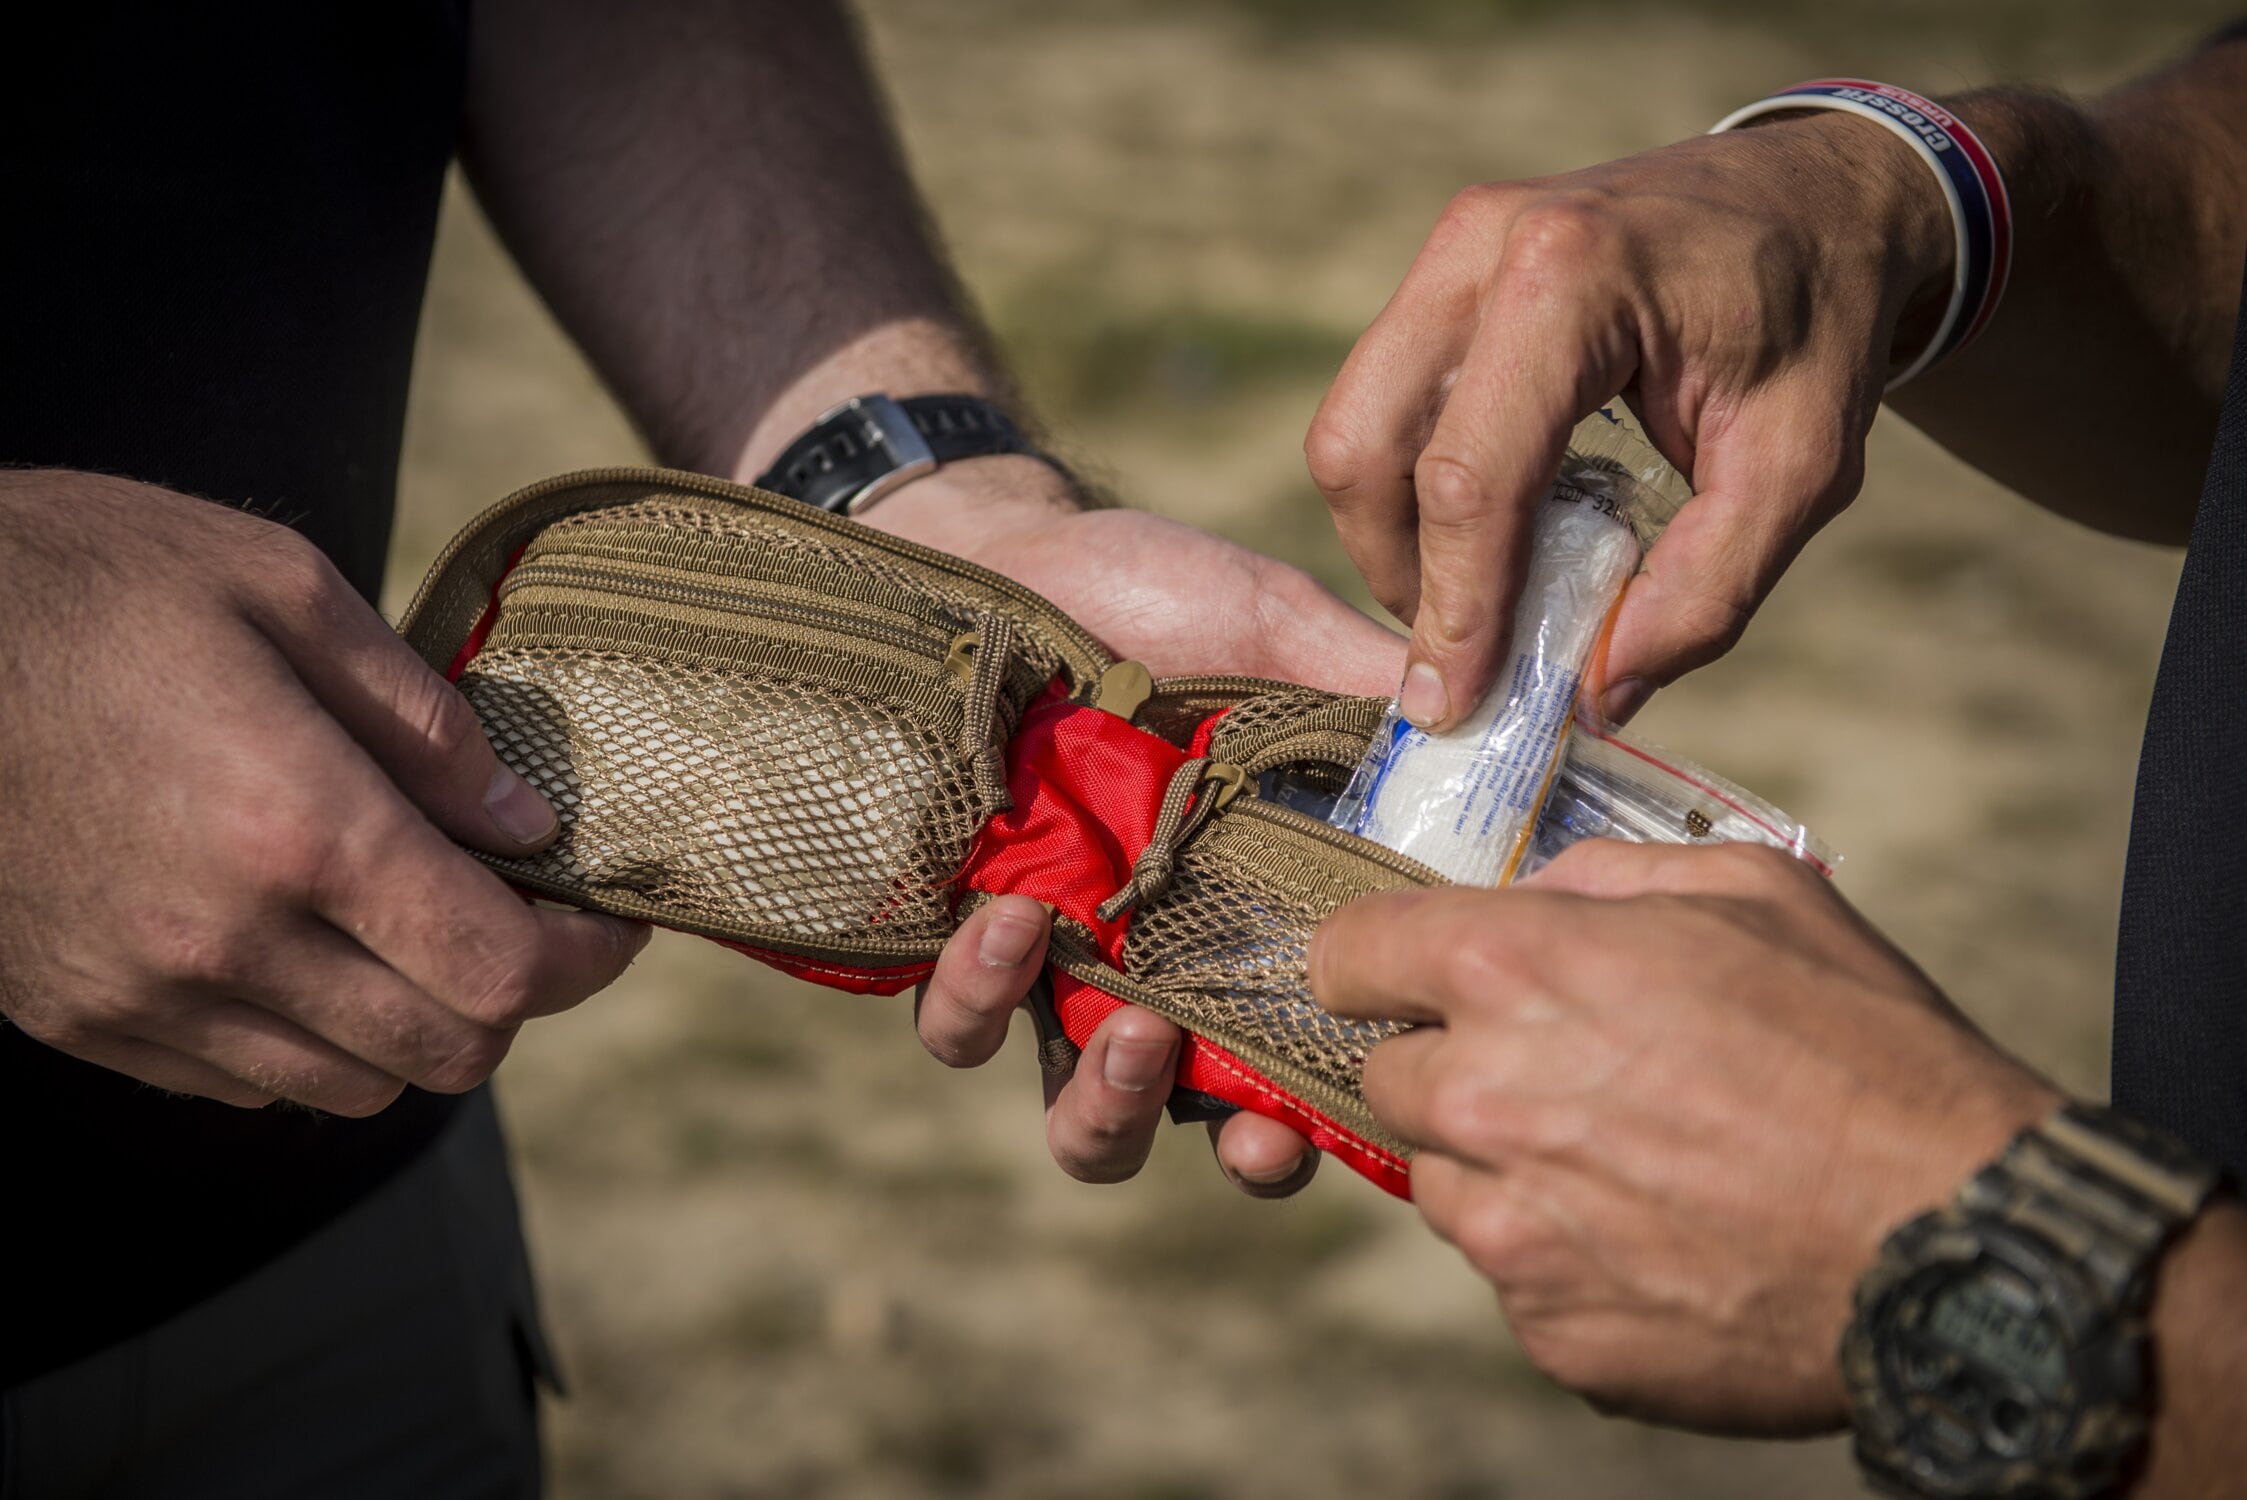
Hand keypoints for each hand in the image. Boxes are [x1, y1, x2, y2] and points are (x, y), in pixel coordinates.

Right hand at [0, 472, 647, 1113]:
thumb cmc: (85, 581)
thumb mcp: (279, 588)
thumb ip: (423, 722)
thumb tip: (523, 821)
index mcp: (298, 828)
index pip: (499, 969)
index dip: (583, 958)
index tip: (604, 920)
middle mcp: (225, 940)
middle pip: (446, 1053)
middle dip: (514, 998)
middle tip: (520, 922)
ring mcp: (142, 994)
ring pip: (351, 1087)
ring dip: (414, 1025)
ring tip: (412, 932)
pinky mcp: (78, 1017)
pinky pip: (244, 1084)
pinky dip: (310, 1042)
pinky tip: (305, 951)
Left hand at [866, 457, 1401, 1191]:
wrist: (996, 550)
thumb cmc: (1148, 589)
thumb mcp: (1276, 631)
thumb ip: (1368, 696)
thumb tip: (1515, 726)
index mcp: (1259, 911)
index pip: (1312, 1051)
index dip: (1336, 1115)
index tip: (1357, 1120)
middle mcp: (1165, 961)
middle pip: (1211, 1120)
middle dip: (1236, 1150)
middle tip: (1246, 1120)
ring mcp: (1062, 962)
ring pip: (1078, 1113)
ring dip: (1111, 1102)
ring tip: (1133, 1021)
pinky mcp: (958, 935)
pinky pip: (964, 1022)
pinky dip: (988, 996)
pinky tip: (1014, 918)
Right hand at [1303, 113, 1953, 727]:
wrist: (1820, 193)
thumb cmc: (1819, 323)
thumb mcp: (1803, 472)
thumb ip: (1706, 592)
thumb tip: (1596, 696)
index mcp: (1573, 277)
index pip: (1470, 475)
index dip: (1454, 605)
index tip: (1454, 705)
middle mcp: (1481, 245)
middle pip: (1364, 447)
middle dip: (1399, 570)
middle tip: (1466, 651)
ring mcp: (1450, 249)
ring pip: (1353, 426)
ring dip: (1395, 534)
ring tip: (1484, 593)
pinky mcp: (1443, 270)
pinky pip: (1384, 401)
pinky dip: (1414, 486)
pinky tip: (1499, 524)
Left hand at [1310, 839, 2060, 1433]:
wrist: (1959, 1240)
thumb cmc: (1871, 1052)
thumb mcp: (1756, 892)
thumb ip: (1610, 879)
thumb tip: (1537, 894)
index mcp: (1514, 972)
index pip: (1346, 955)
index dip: (1377, 961)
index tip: (1406, 976)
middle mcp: (1482, 1100)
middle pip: (1387, 1077)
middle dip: (1452, 1067)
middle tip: (1563, 1075)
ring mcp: (1510, 1230)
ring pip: (1445, 1185)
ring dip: (1507, 1169)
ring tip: (1636, 1162)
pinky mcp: (1550, 1329)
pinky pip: (1518, 1279)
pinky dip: (1569, 1259)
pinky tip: (1665, 1238)